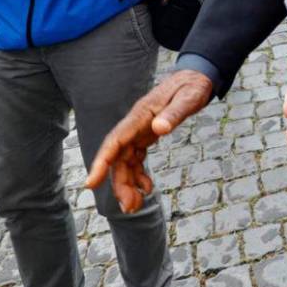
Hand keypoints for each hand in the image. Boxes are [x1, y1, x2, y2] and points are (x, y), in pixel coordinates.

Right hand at [86, 69, 214, 211]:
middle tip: (129, 208)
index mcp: (141, 115)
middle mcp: (135, 124)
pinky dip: (138, 175)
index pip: (116, 140)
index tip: (90, 183)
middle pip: (118, 157)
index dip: (102, 162)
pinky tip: (146, 188)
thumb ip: (175, 113)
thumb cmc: (192, 87)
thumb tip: (158, 129)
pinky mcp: (146, 135)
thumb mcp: (189, 98)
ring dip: (127, 184)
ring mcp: (139, 130)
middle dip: (119, 183)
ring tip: (136, 205)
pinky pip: (135, 159)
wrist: (196, 78)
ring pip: (125, 161)